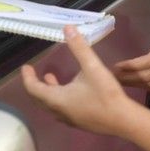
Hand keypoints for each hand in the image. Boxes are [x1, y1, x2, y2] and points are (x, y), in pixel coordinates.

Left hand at [21, 26, 137, 135]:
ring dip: (48, 91)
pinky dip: (59, 98)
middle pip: (40, 98)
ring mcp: (69, 119)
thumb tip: (68, 28)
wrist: (123, 120)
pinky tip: (71, 92)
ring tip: (52, 78)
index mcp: (57, 99)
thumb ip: (79, 48)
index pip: (34, 88)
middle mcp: (59, 111)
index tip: (26, 67)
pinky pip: (61, 110)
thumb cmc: (105, 94)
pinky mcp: (80, 122)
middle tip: (34, 73)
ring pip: (51, 105)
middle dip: (36, 84)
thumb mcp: (92, 67)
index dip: (28, 77)